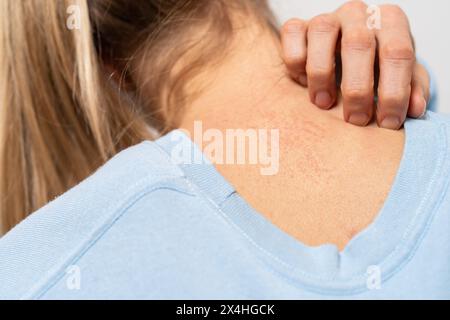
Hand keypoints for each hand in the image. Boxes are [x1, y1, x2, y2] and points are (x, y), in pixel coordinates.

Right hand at [280, 0, 429, 129]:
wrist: (346, 49)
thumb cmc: (376, 64)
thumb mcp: (400, 75)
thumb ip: (411, 89)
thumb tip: (414, 110)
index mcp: (391, 22)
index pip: (398, 53)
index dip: (394, 91)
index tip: (387, 122)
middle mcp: (359, 14)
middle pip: (359, 43)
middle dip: (357, 88)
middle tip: (356, 119)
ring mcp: (327, 17)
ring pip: (322, 32)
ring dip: (321, 73)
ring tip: (324, 104)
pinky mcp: (299, 25)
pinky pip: (292, 34)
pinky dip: (296, 61)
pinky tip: (303, 82)